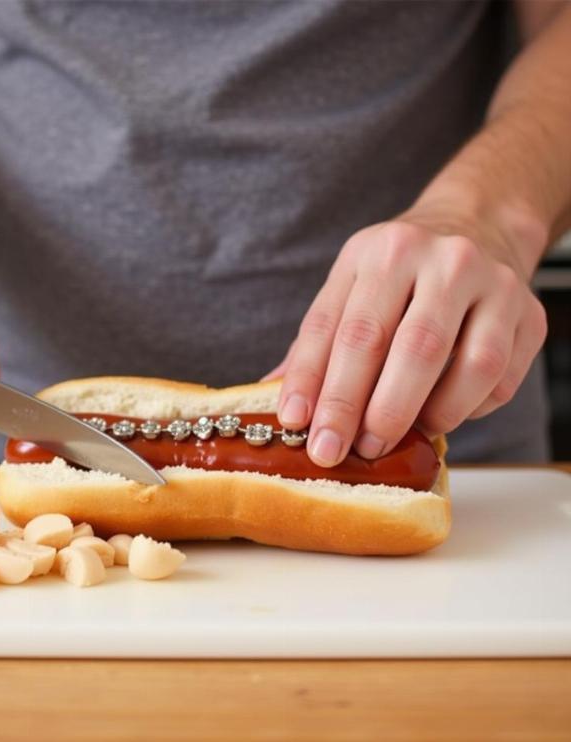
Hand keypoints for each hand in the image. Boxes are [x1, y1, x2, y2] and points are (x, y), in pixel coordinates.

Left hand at [264, 214, 547, 466]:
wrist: (477, 227)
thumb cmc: (400, 274)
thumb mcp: (350, 288)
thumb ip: (316, 344)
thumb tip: (276, 402)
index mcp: (377, 253)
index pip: (337, 325)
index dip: (312, 381)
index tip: (295, 424)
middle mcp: (436, 259)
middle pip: (394, 345)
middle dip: (359, 409)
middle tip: (337, 450)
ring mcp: (490, 283)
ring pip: (457, 364)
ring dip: (417, 416)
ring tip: (386, 441)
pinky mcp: (528, 314)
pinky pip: (496, 378)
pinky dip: (464, 410)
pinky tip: (438, 417)